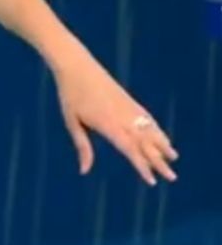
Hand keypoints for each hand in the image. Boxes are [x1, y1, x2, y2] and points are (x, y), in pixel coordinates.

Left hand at [51, 47, 178, 186]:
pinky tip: (162, 135)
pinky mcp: (128, 98)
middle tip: (172, 177)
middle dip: (159, 160)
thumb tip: (84, 171)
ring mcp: (127, 106)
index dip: (142, 165)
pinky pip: (146, 116)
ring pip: (149, 128)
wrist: (76, 64)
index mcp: (108, 124)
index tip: (152, 181)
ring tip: (173, 157)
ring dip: (162, 143)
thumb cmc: (70, 94)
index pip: (129, 149)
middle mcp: (121, 116)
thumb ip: (82, 146)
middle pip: (144, 142)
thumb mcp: (72, 121)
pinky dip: (156, 127)